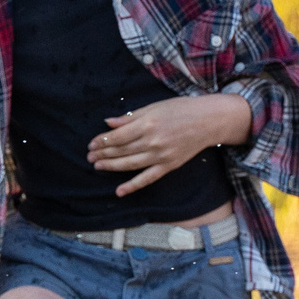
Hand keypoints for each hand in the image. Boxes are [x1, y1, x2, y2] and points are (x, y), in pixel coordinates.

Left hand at [87, 93, 251, 194]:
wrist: (208, 121)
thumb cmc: (181, 110)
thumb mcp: (154, 107)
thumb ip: (130, 117)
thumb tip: (108, 123)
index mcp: (148, 124)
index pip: (118, 136)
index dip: (102, 141)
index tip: (92, 144)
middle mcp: (152, 141)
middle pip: (121, 150)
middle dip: (103, 154)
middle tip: (89, 156)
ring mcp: (161, 156)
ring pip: (130, 164)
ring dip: (111, 167)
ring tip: (97, 166)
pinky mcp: (168, 166)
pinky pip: (147, 178)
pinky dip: (132, 186)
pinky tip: (119, 191)